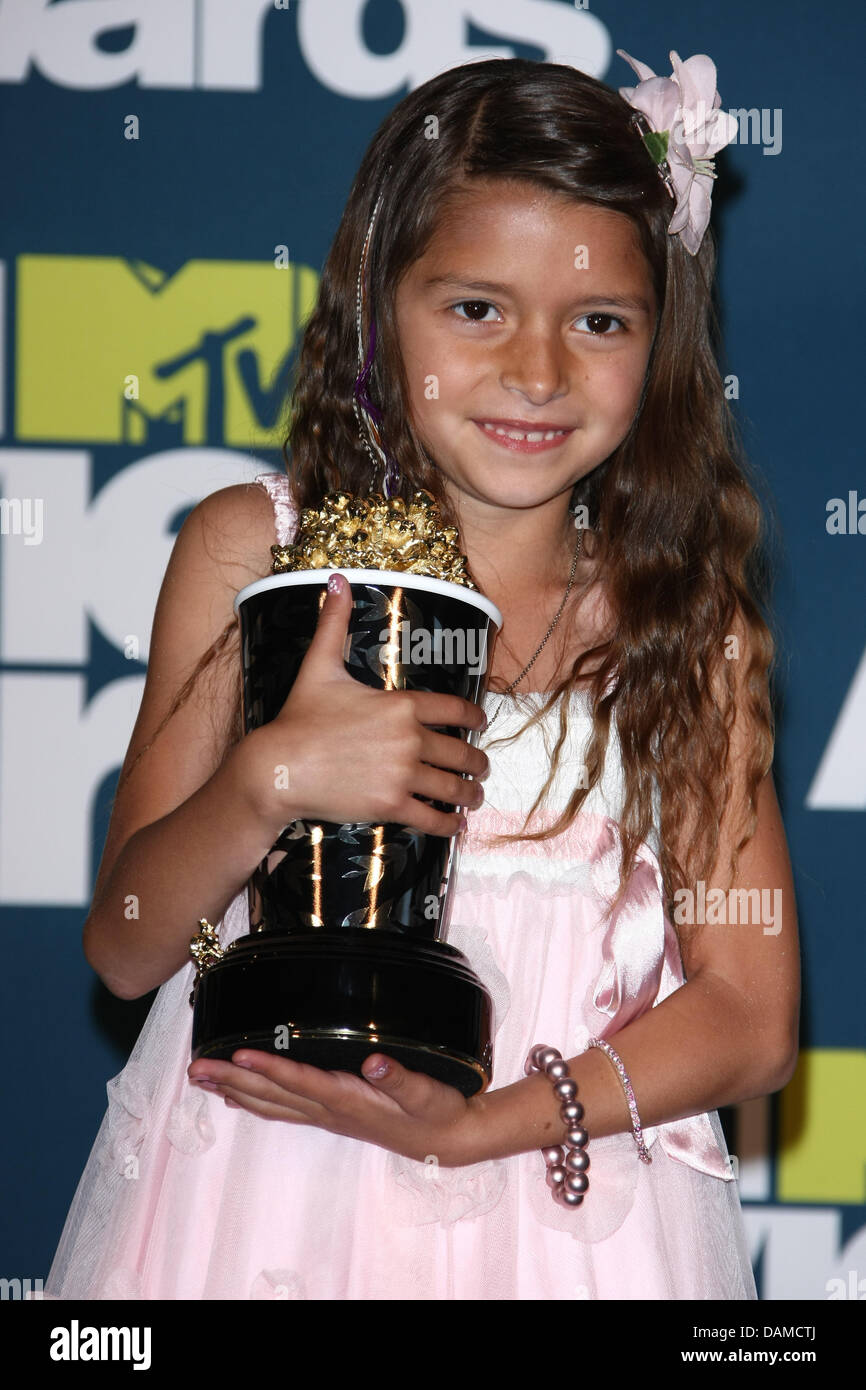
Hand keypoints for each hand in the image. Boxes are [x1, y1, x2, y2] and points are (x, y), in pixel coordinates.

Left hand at [187, 1049, 480, 1167]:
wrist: (448, 1139)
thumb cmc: (437, 1111)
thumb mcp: (426, 1092)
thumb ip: (401, 1077)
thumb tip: (376, 1061)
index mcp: (350, 1100)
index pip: (301, 1080)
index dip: (269, 1067)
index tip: (238, 1054)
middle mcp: (331, 1110)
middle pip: (274, 1095)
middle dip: (233, 1079)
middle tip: (197, 1068)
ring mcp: (328, 1115)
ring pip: (272, 1104)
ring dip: (236, 1091)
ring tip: (204, 1078)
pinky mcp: (332, 1115)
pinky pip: (283, 1109)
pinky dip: (256, 1101)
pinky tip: (238, 1096)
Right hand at [243, 572, 487, 837]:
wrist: (280, 767)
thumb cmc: (299, 717)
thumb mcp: (320, 666)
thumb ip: (334, 623)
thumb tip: (336, 579)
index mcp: (401, 705)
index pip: (454, 710)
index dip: (475, 717)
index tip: (483, 724)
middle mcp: (409, 739)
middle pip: (460, 752)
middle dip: (477, 761)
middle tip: (482, 767)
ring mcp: (402, 774)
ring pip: (452, 786)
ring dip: (469, 793)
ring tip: (474, 796)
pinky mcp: (391, 805)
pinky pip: (432, 817)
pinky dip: (448, 824)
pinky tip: (455, 825)